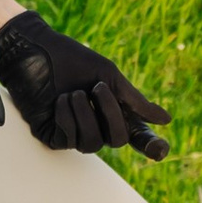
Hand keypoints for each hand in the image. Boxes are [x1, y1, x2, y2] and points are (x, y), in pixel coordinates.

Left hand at [0, 10, 171, 157]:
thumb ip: (133, 100)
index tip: (160, 151)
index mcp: (115, 110)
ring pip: (92, 143)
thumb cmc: (71, 59)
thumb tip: (166, 120)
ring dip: (85, 115)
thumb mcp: (107, 75)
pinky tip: (60, 101)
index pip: (137, 135)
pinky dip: (67, 118)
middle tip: (98, 88)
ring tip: (73, 92)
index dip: (150, 144)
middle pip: (117, 140)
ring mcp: (75, 132)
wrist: (34, 51)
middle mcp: (98, 125)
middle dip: (110, 114)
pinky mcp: (53, 136)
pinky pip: (69, 140)